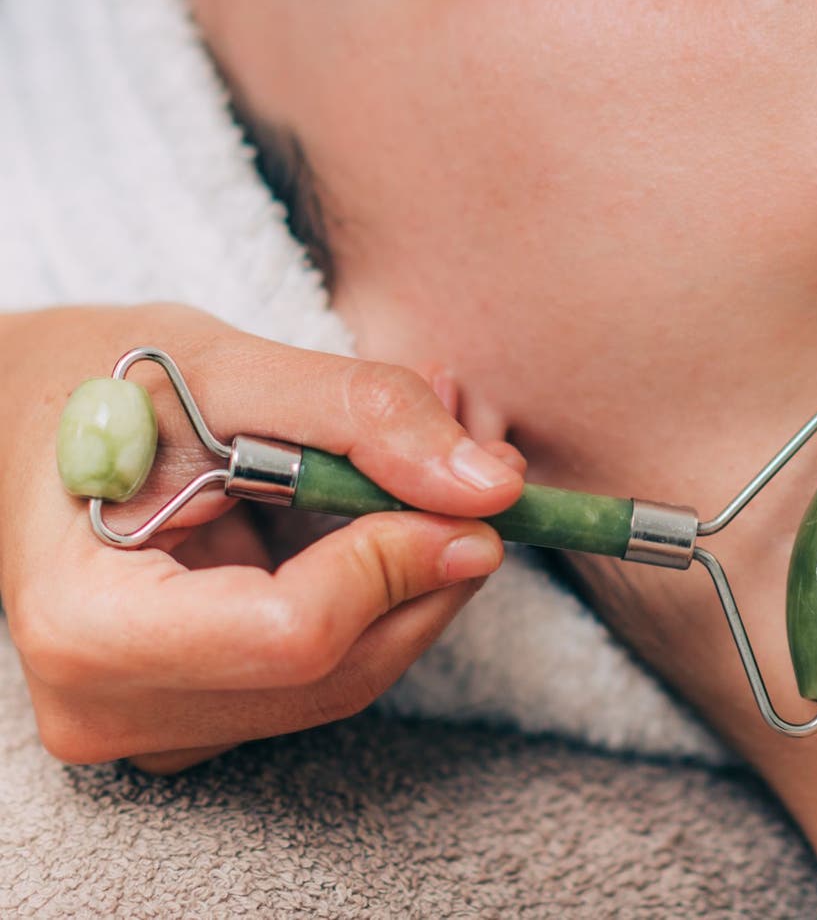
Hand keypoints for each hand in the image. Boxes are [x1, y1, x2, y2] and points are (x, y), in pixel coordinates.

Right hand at [0, 303, 524, 772]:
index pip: (295, 634)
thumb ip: (362, 415)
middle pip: (336, 670)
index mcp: (89, 624)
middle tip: (484, 452)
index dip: (402, 558)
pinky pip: (325, 671)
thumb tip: (492, 485)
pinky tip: (382, 501)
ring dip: (419, 567)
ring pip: (347, 676)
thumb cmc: (102, 381)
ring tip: (434, 452)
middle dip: (433, 559)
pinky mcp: (193, 715)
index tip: (481, 483)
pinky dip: (380, 587)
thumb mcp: (230, 366)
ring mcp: (150, 727)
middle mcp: (109, 706)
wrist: (26, 421)